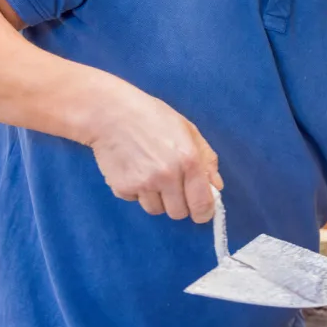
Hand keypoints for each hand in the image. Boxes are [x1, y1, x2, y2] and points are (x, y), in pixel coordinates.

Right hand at [87, 85, 222, 222]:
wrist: (110, 113)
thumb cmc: (153, 117)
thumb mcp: (188, 131)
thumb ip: (206, 160)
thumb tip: (216, 187)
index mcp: (189, 161)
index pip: (202, 205)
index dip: (204, 212)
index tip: (200, 210)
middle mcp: (167, 176)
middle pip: (178, 213)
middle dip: (178, 203)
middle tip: (172, 185)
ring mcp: (143, 184)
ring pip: (156, 210)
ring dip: (156, 198)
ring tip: (150, 174)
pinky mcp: (122, 188)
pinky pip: (136, 201)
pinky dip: (136, 191)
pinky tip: (134, 170)